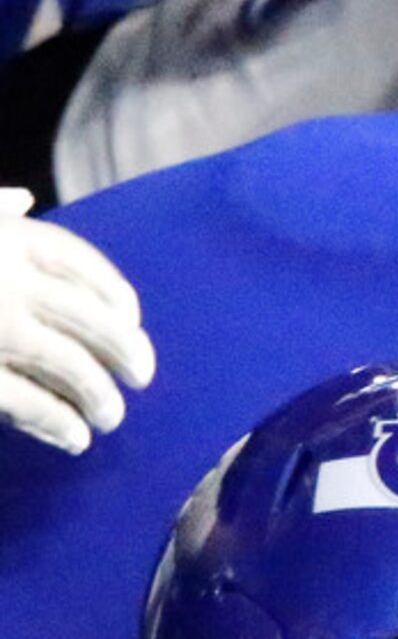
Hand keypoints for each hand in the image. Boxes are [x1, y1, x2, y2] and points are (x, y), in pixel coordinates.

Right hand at [0, 190, 154, 453]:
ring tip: (110, 418)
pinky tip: (75, 439)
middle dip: (126, 351)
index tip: (132, 320)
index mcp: (2, 237)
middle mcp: (4, 276)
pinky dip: (59, 422)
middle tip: (142, 378)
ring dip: (100, 397)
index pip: (81, 264)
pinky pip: (30, 402)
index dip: (114, 294)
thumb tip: (24, 199)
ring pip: (71, 365)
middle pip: (93, 319)